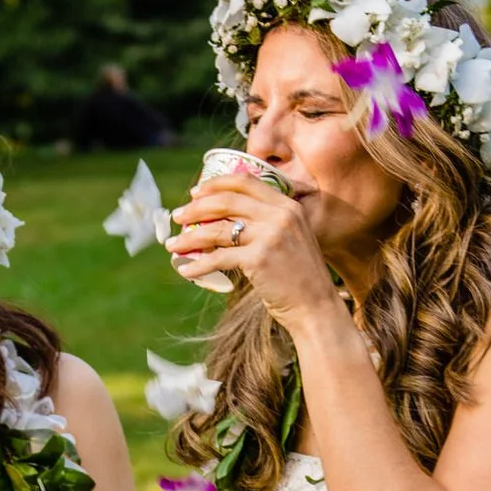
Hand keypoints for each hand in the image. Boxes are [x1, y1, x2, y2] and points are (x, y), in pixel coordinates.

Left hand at [164, 175, 338, 324]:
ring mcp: (270, 236)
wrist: (316, 308)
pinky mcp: (259, 259)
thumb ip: (269, 224)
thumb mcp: (293, 239)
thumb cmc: (300, 278)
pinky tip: (185, 270)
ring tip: (173, 244)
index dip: (216, 184)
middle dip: (195, 208)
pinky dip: (197, 265)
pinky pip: (218, 257)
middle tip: (177, 216)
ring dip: (189, 237)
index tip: (195, 192)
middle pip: (226, 201)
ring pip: (217, 229)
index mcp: (287, 206)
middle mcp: (280, 216)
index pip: (246, 182)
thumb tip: (225, 220)